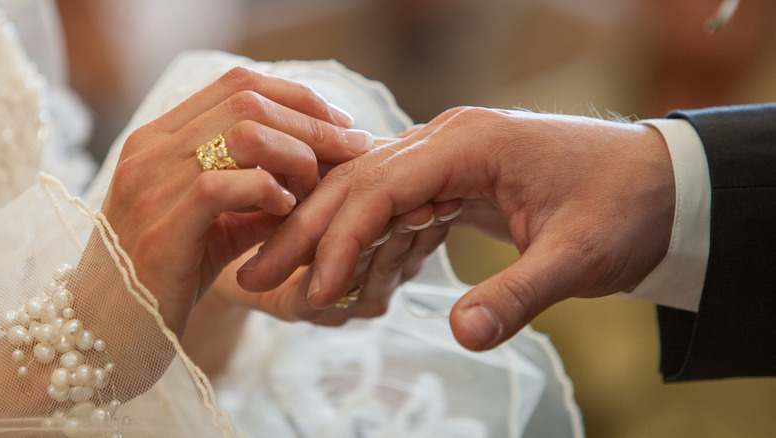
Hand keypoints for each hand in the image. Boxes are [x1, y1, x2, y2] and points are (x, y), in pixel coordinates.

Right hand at [101, 67, 370, 335]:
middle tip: (353, 150)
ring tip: (312, 186)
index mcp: (160, 138)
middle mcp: (149, 150)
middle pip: (247, 101)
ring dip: (296, 155)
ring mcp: (150, 185)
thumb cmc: (168, 276)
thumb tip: (319, 170)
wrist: (107, 333)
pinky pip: (225, 186)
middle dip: (313, 123)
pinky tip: (286, 210)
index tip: (339, 125)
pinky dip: (269, 191)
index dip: (298, 97)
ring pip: (242, 135)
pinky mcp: (161, 228)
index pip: (237, 84)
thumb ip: (259, 193)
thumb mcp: (219, 224)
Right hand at [237, 107, 675, 350]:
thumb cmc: (625, 207)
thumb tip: (459, 336)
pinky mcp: (458, 186)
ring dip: (330, 242)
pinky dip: (372, 248)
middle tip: (256, 276)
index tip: (311, 289)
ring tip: (289, 284)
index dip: (340, 238)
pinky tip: (352, 282)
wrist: (661, 187)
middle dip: (308, 233)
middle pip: (360, 184)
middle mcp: (450, 143)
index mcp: (472, 143)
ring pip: (371, 198)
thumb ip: (518, 295)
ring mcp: (451, 162)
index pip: (383, 185)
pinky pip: (400, 213)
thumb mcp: (578, 256)